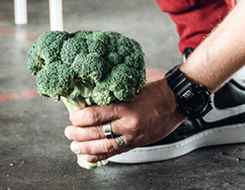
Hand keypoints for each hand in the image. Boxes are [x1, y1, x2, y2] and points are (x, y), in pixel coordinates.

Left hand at [64, 78, 182, 164]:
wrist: (175, 102)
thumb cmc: (154, 92)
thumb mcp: (131, 88)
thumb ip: (113, 96)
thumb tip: (90, 99)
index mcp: (126, 106)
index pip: (96, 115)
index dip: (80, 118)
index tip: (72, 116)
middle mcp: (128, 124)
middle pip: (97, 132)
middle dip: (79, 134)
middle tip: (68, 132)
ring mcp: (133, 136)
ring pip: (104, 146)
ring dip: (86, 148)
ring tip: (74, 146)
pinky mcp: (136, 143)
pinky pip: (115, 152)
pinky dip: (100, 156)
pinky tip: (89, 157)